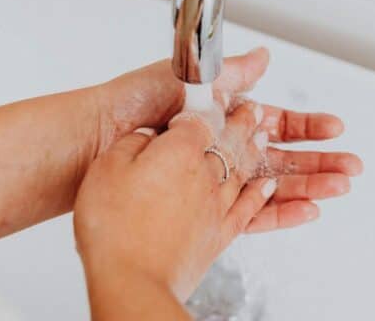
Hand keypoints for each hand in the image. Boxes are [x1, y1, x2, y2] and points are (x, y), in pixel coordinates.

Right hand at [75, 100, 272, 304]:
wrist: (132, 280)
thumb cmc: (114, 227)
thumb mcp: (108, 168)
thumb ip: (132, 144)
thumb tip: (147, 134)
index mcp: (179, 151)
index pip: (201, 119)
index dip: (209, 104)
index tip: (215, 95)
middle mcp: (205, 176)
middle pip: (230, 141)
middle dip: (242, 122)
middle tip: (253, 110)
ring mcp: (216, 207)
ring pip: (243, 170)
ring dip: (255, 151)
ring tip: (263, 138)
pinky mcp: (219, 236)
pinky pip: (249, 208)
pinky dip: (260, 194)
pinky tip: (267, 187)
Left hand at [91, 48, 361, 231]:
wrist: (96, 138)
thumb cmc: (131, 103)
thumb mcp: (187, 76)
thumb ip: (230, 72)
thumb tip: (263, 55)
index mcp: (222, 117)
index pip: (275, 123)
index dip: (307, 127)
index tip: (334, 129)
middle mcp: (222, 148)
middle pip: (282, 158)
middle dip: (319, 162)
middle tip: (350, 167)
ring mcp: (215, 178)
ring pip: (273, 186)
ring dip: (308, 186)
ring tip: (338, 188)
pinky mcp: (205, 204)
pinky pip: (249, 213)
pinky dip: (279, 213)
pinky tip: (305, 210)